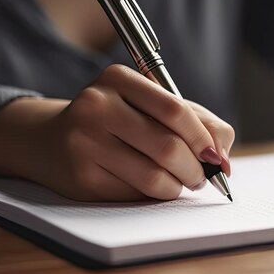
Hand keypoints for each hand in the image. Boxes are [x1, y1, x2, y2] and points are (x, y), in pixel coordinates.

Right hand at [0, 65, 234, 200]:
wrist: (50, 141)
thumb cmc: (115, 120)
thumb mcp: (151, 106)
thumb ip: (197, 121)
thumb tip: (224, 156)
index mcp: (117, 79)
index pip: (174, 110)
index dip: (203, 138)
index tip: (216, 157)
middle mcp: (96, 105)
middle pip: (167, 146)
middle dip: (195, 168)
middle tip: (202, 176)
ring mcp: (85, 142)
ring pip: (153, 176)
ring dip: (178, 186)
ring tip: (181, 182)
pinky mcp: (81, 177)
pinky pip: (135, 194)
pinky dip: (155, 195)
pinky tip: (153, 186)